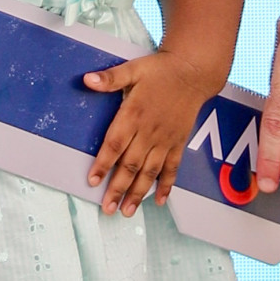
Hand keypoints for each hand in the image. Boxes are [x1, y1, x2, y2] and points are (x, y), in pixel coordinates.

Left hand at [83, 50, 207, 214]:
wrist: (193, 72)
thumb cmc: (160, 70)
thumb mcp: (132, 69)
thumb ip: (110, 78)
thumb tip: (86, 79)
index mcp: (134, 114)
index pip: (114, 144)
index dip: (103, 164)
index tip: (93, 181)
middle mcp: (149, 131)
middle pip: (130, 165)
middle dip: (118, 188)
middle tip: (108, 208)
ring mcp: (165, 140)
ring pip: (149, 172)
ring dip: (138, 193)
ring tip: (127, 211)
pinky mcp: (178, 143)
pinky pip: (172, 168)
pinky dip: (166, 185)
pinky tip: (158, 200)